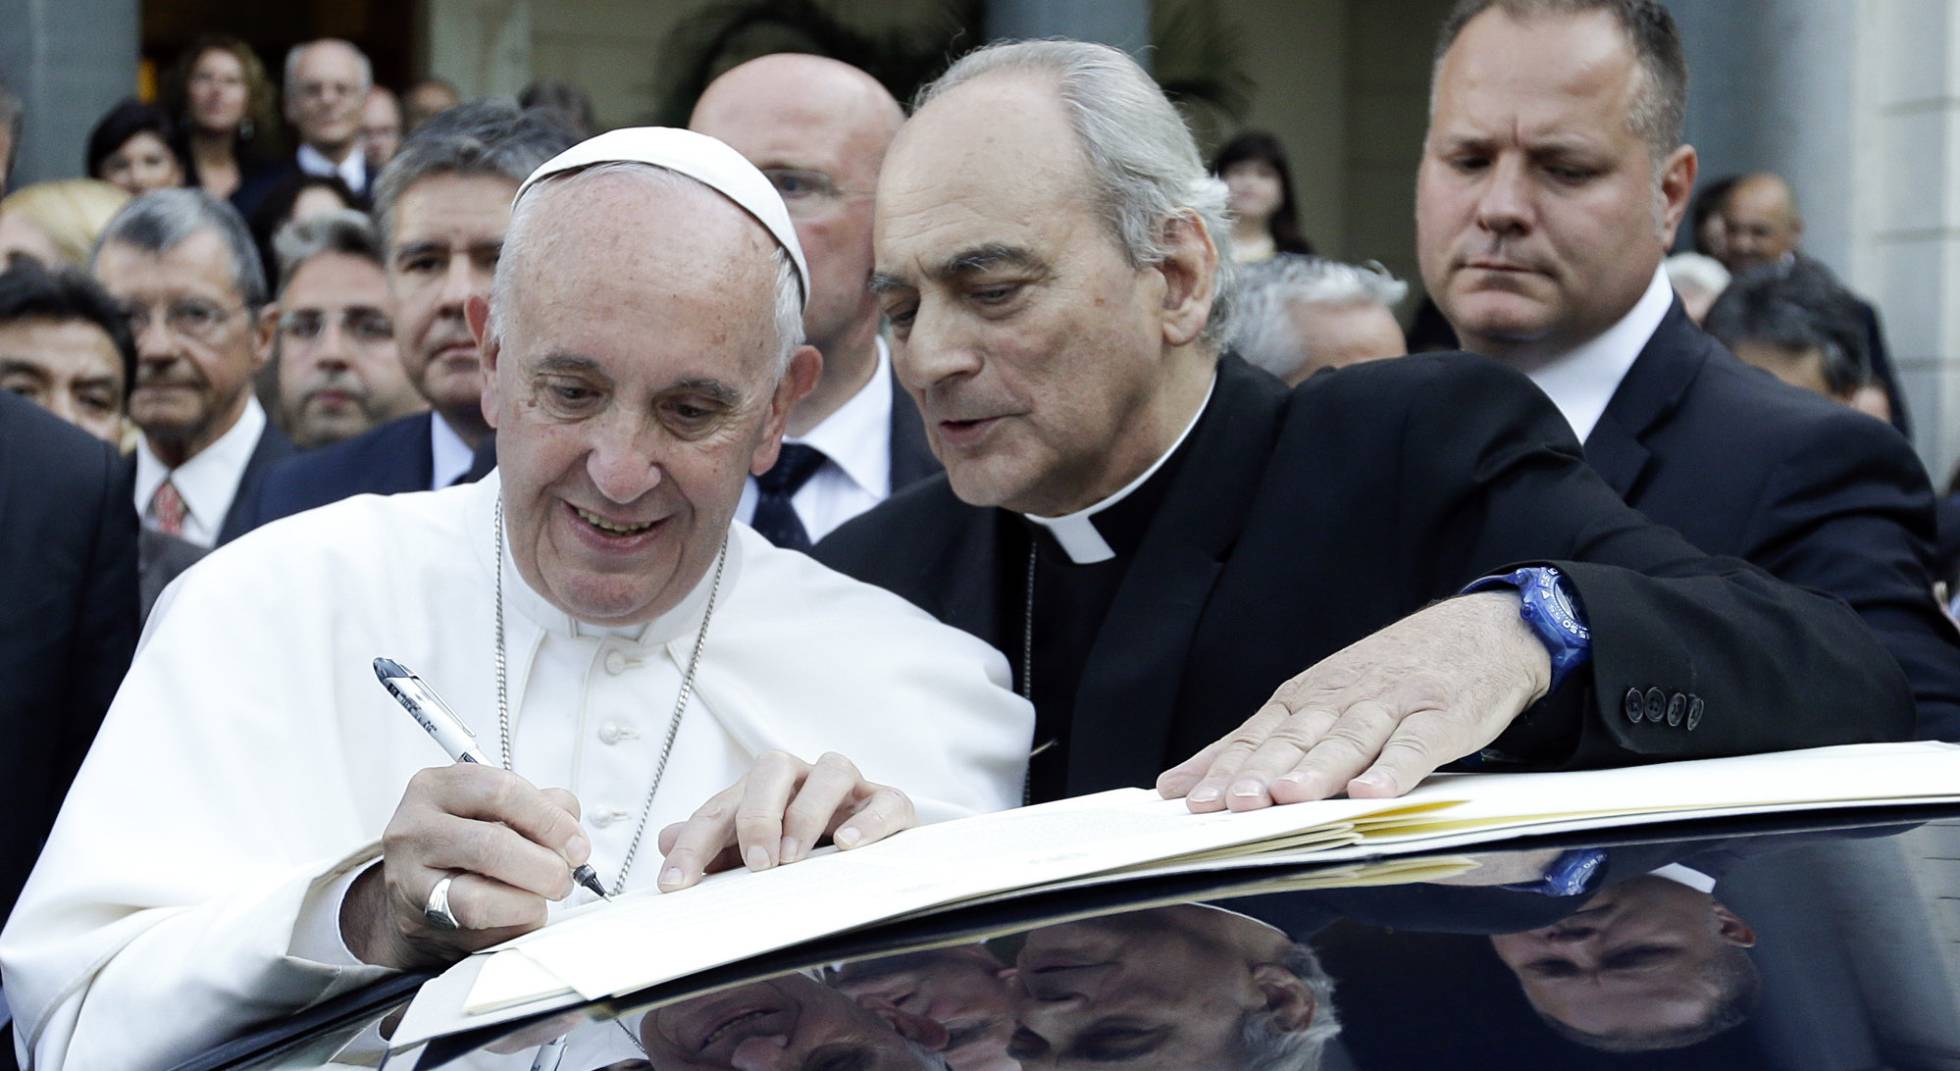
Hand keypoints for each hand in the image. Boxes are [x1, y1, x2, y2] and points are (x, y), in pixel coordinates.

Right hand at [341, 764, 590, 969]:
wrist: (416, 892)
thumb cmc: (464, 846)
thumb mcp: (494, 811)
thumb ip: (540, 808)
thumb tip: (572, 835)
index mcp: (437, 787)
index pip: (502, 790)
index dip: (550, 820)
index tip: (577, 845)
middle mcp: (415, 828)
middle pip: (492, 846)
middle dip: (544, 867)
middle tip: (564, 879)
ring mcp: (407, 879)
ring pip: (477, 899)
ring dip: (527, 903)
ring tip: (540, 899)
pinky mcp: (415, 922)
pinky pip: (477, 933)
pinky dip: (511, 925)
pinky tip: (517, 915)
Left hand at [655, 751, 916, 891]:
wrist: (874, 844)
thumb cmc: (806, 846)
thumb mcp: (752, 850)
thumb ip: (713, 847)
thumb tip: (665, 840)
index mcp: (763, 789)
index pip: (721, 809)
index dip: (694, 845)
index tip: (675, 884)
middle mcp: (804, 778)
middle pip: (773, 768)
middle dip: (757, 815)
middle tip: (755, 864)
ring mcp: (851, 788)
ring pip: (831, 772)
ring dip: (807, 813)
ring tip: (794, 858)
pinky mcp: (891, 803)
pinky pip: (885, 801)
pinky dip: (866, 822)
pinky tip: (847, 846)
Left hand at [1157, 592, 1550, 809]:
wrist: (1483, 631)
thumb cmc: (1390, 676)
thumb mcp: (1322, 700)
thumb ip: (1258, 744)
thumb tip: (1180, 785)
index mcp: (1309, 698)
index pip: (1257, 735)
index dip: (1224, 768)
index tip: (1190, 800)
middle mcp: (1342, 698)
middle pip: (1294, 739)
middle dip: (1260, 771)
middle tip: (1231, 803)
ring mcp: (1393, 704)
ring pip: (1348, 740)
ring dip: (1318, 769)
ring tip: (1289, 796)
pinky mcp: (1442, 716)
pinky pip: (1416, 745)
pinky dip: (1395, 768)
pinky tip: (1373, 793)